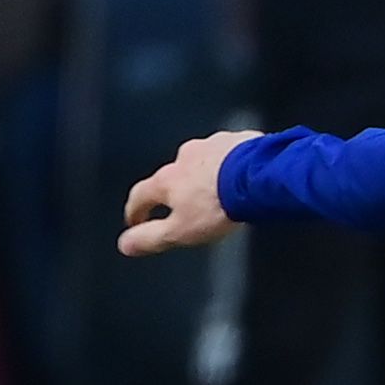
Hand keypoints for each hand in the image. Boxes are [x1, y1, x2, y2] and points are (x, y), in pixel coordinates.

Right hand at [118, 130, 256, 256]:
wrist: (258, 178)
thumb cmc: (219, 205)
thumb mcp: (180, 232)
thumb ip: (151, 238)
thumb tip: (126, 244)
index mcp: (167, 180)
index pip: (140, 194)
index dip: (136, 211)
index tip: (136, 220)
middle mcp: (185, 157)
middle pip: (172, 176)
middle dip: (176, 192)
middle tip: (185, 210)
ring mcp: (211, 145)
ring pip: (200, 162)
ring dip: (203, 177)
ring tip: (216, 195)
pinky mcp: (235, 140)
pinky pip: (226, 154)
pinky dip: (227, 166)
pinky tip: (237, 179)